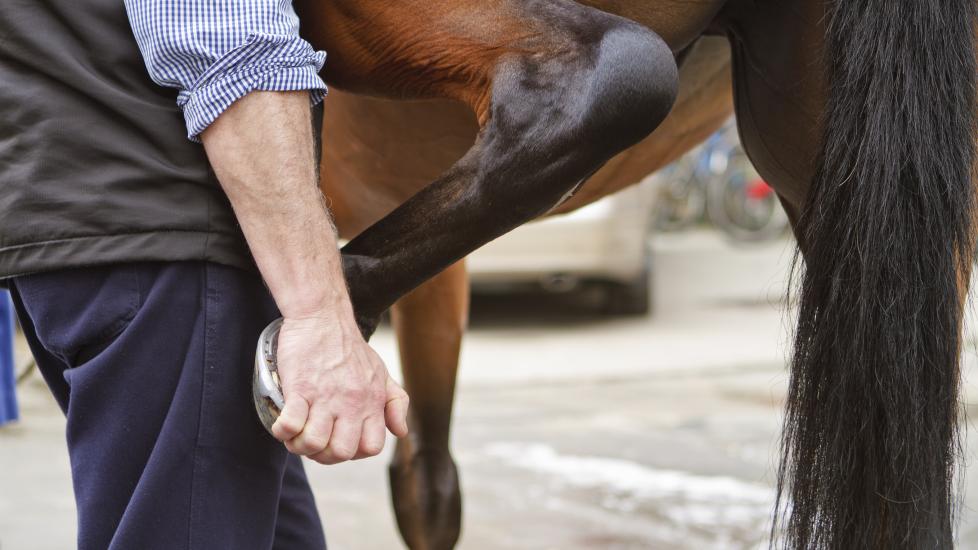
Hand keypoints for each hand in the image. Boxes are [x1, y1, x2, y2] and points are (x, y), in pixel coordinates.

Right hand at [269, 315, 408, 464]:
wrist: (323, 316)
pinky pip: (290, 425)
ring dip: (300, 446)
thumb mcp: (382, 373)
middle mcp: (352, 402)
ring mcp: (325, 396)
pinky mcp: (300, 387)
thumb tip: (400, 431)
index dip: (353, 453)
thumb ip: (395, 403)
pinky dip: (282, 431)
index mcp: (372, 401)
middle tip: (313, 441)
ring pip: (314, 443)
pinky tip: (282, 424)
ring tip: (296, 434)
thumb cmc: (350, 347)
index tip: (338, 441)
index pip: (371, 447)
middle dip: (324, 455)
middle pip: (341, 452)